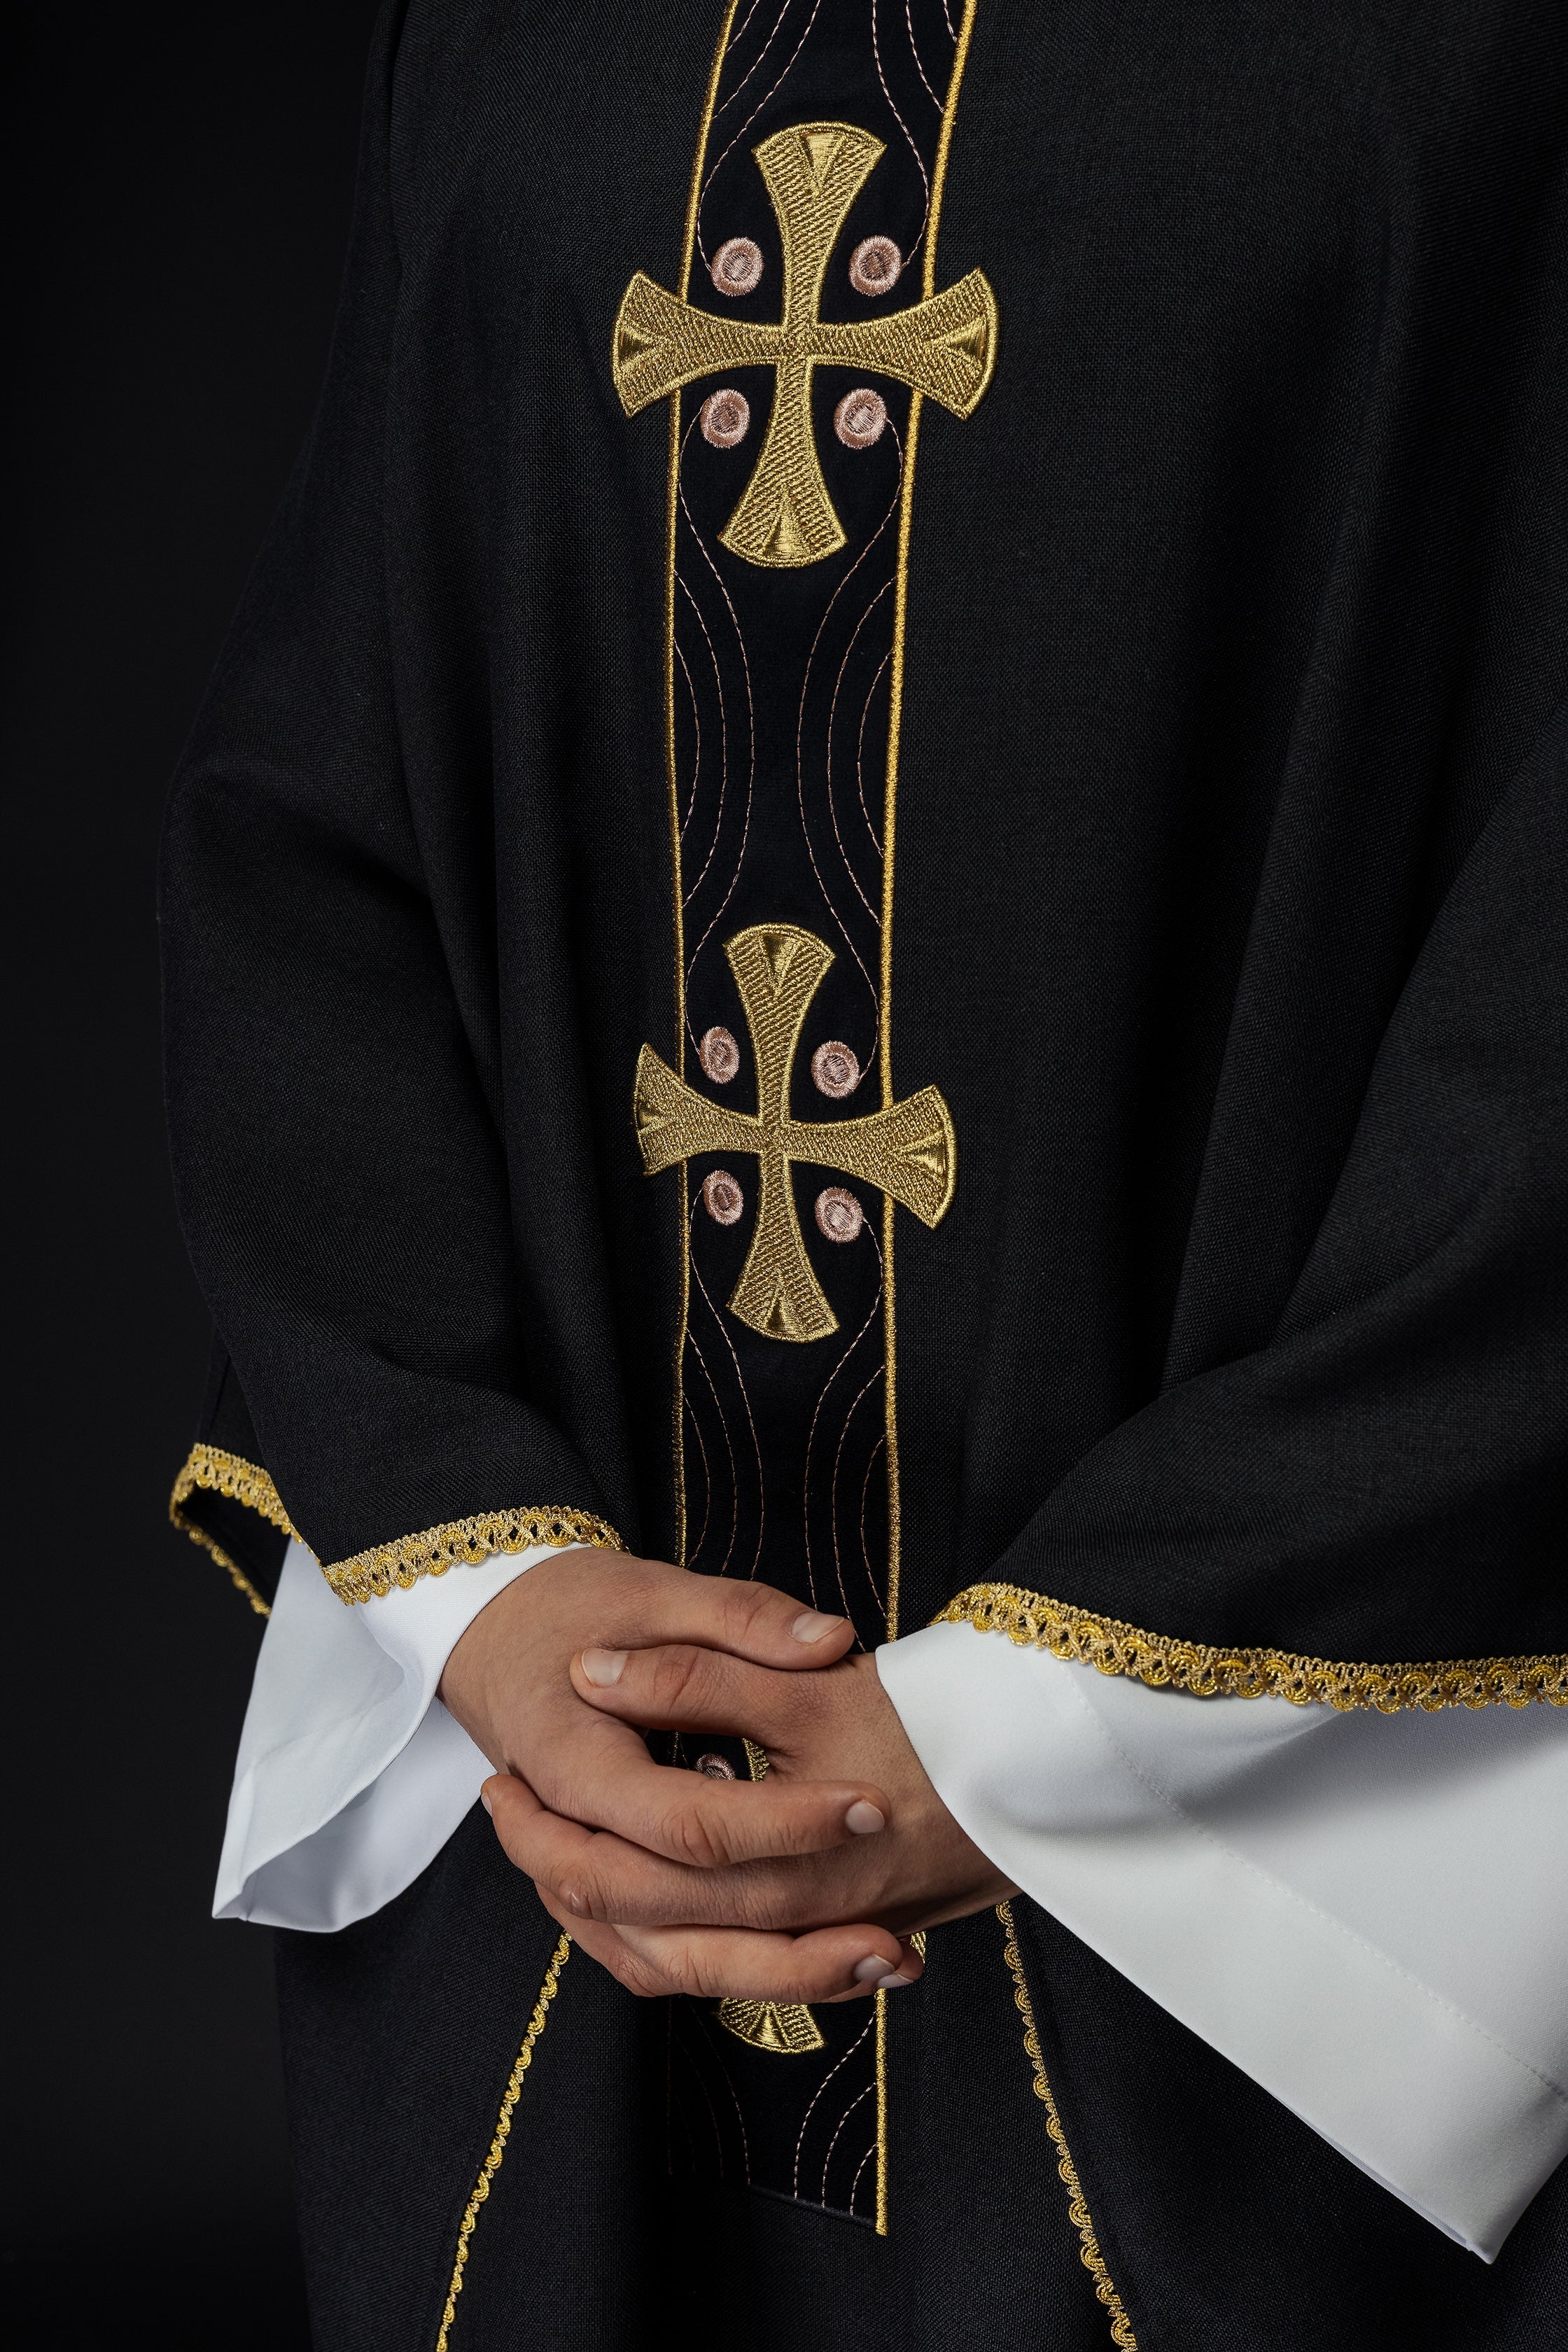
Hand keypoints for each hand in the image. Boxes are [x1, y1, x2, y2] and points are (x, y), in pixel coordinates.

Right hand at [439, 1550, 915, 1998]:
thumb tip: (830, 1640)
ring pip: (668, 1962)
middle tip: (892, 1929)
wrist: (503, 1640)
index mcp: (574, 1762)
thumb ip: (742, 1617)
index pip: (684, 1819)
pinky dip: (742, 1975)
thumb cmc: (579, 1608)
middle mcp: (565, 1836)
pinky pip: (664, 1962)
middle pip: (671, 1917)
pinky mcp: (599, 1900)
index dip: (781, 1823)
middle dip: (786, 1938)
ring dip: (776, 1977)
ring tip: (886, 1960)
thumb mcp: (658, 1591)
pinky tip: (832, 1966)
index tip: (873, 1805)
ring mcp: (573, 1880)